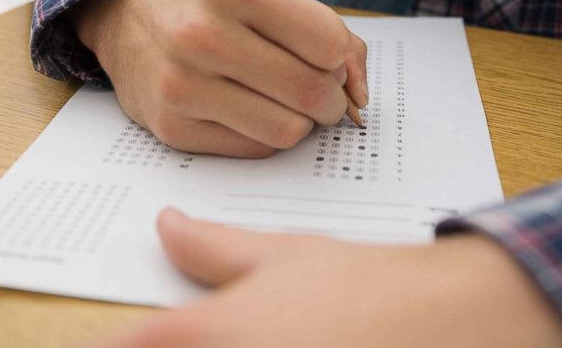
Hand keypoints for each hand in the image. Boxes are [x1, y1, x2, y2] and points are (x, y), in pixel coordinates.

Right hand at [71, 0, 368, 157]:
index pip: (327, 43)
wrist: (127, 19)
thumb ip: (326, 31)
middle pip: (310, 90)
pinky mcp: (173, 127)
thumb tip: (360, 92)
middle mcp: (203, 34)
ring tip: (286, 103)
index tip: (326, 60)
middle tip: (320, 94)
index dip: (339, 59)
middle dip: (330, 100)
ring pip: (287, 129)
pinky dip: (267, 135)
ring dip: (302, 122)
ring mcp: (183, 85)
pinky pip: (255, 149)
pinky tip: (252, 112)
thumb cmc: (210, 6)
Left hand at [97, 209, 561, 347]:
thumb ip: (212, 248)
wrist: (444, 321)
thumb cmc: (363, 288)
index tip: (130, 340)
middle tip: (227, 336)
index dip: (116, 346)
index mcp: (202, 335)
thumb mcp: (281, 256)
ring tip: (266, 341)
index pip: (123, 346)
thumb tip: (168, 226)